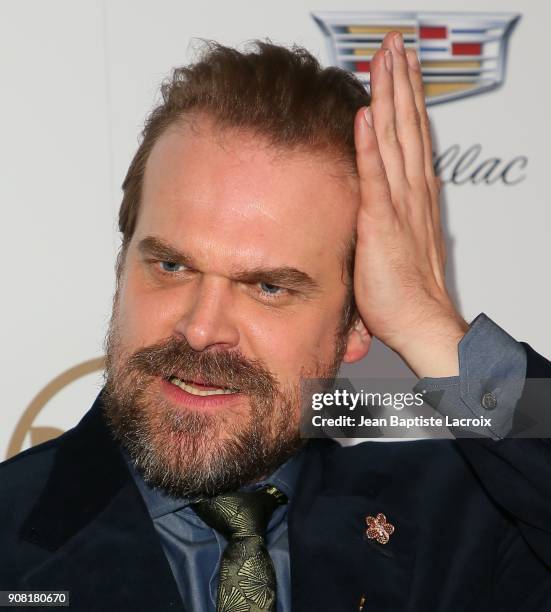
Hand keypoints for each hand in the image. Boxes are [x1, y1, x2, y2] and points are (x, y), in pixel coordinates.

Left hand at [351, 31, 468, 377]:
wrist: (418, 320)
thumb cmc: (404, 291)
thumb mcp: (395, 244)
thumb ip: (387, 217)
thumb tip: (376, 205)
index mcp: (414, 197)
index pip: (411, 137)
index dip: (407, 100)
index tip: (401, 69)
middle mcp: (411, 192)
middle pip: (408, 126)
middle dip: (401, 82)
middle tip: (396, 46)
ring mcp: (399, 204)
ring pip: (396, 138)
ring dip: (391, 96)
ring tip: (388, 58)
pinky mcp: (381, 222)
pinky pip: (375, 176)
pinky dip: (371, 144)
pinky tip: (366, 114)